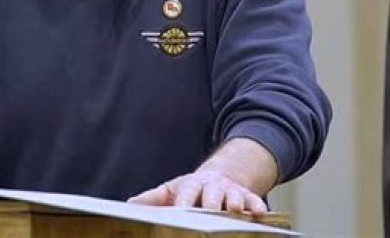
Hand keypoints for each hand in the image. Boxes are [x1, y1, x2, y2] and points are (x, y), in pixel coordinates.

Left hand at [127, 170, 267, 213]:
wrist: (218, 176)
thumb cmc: (191, 189)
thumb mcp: (171, 190)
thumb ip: (153, 199)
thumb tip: (129, 204)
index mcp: (191, 184)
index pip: (186, 192)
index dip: (183, 202)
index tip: (179, 212)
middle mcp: (212, 185)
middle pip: (211, 193)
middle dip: (210, 203)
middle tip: (208, 214)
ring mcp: (230, 190)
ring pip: (234, 195)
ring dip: (235, 202)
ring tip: (235, 209)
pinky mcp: (247, 196)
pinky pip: (254, 200)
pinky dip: (257, 206)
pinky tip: (260, 213)